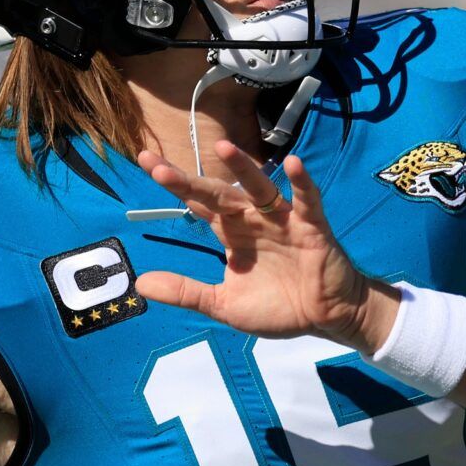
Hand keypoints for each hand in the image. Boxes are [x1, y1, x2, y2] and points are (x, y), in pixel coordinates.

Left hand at [133, 139, 399, 349]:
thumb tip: (140, 285)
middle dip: (190, 180)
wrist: (325, 318)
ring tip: (223, 148)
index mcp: (232, 233)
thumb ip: (187, 292)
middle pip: (218, 193)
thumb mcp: (224, 305)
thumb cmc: (278, 307)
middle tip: (158, 167)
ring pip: (260, 188)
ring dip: (243, 169)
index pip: (198, 203)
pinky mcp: (312, 227)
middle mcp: (253, 219)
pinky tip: (294, 164)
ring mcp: (283, 220)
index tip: (147, 163)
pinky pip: (307, 201)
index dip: (175, 185)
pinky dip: (302, 184)